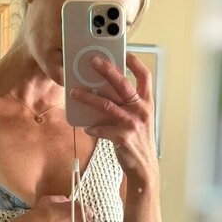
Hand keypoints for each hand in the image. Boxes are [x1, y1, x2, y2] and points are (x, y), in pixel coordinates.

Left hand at [69, 53, 158, 189]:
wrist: (144, 169)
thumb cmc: (138, 143)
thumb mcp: (139, 120)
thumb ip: (127, 106)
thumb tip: (104, 92)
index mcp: (147, 103)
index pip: (144, 76)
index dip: (135, 62)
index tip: (124, 52)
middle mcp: (142, 111)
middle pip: (123, 84)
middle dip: (107, 70)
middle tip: (93, 60)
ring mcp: (133, 124)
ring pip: (107, 105)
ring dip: (88, 98)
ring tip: (74, 92)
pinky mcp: (123, 138)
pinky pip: (102, 129)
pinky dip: (93, 128)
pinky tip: (86, 127)